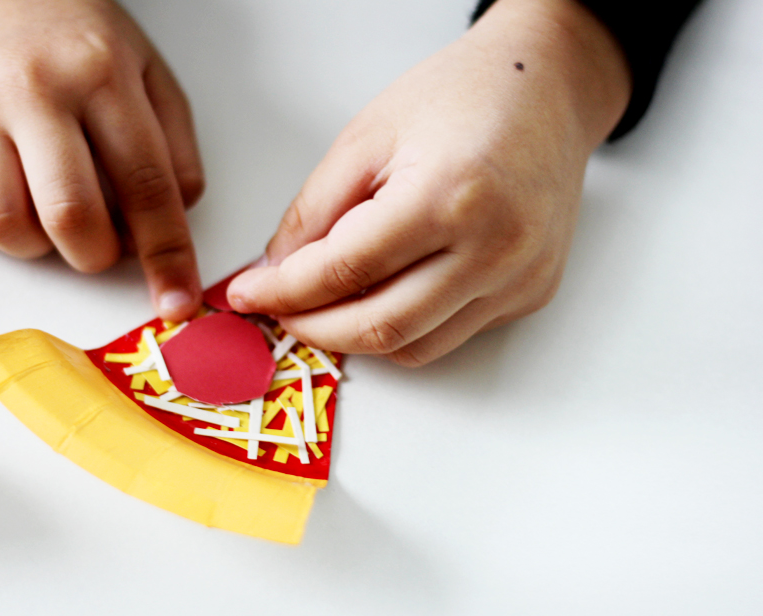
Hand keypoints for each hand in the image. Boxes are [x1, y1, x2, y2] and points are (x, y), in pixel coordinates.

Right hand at [0, 0, 203, 320]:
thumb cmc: (81, 44)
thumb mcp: (149, 76)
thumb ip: (174, 151)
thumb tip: (172, 224)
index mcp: (103, 76)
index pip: (146, 184)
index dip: (166, 256)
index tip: (175, 303)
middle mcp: (34, 91)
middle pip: (70, 216)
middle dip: (96, 256)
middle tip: (102, 243)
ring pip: (6, 226)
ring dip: (40, 247)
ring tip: (50, 213)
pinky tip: (11, 198)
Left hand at [227, 0, 630, 365]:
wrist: (547, 88)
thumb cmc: (462, 96)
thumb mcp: (366, 137)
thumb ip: (315, 210)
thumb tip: (276, 271)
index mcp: (448, 196)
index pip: (344, 271)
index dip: (284, 292)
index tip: (249, 293)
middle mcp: (494, 248)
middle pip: (380, 327)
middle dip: (314, 330)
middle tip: (279, 312)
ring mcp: (520, 278)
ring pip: (415, 347)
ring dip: (357, 339)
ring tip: (323, 308)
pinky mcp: (531, 293)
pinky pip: (451, 336)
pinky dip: (404, 328)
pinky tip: (381, 295)